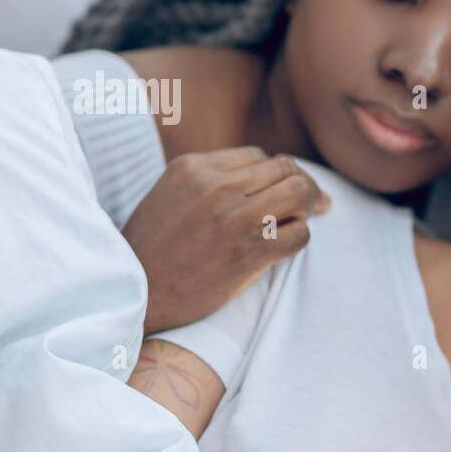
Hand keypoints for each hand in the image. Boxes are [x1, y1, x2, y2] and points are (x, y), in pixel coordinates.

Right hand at [124, 147, 329, 333]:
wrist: (136, 295)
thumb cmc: (152, 249)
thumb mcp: (169, 195)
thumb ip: (208, 180)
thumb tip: (260, 175)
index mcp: (194, 168)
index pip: (258, 156)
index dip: (277, 173)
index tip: (284, 189)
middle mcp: (216, 187)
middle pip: (285, 169)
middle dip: (304, 185)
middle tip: (314, 203)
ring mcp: (234, 218)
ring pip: (300, 193)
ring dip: (309, 207)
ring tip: (304, 219)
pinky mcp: (249, 251)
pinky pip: (299, 234)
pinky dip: (300, 238)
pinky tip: (286, 246)